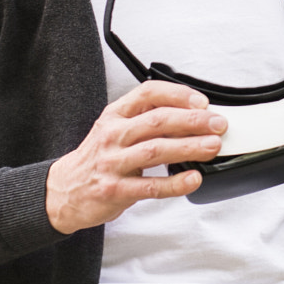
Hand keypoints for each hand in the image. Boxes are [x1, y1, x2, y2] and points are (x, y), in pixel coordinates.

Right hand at [45, 81, 228, 232]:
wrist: (65, 190)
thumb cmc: (98, 158)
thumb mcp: (115, 130)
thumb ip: (146, 120)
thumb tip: (193, 117)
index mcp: (115, 115)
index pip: (148, 93)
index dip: (178, 95)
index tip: (202, 102)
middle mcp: (113, 135)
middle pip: (157, 121)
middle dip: (192, 121)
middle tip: (218, 125)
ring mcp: (113, 163)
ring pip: (156, 150)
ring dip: (189, 147)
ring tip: (212, 147)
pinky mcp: (115, 190)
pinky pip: (150, 186)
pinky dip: (175, 183)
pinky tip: (193, 179)